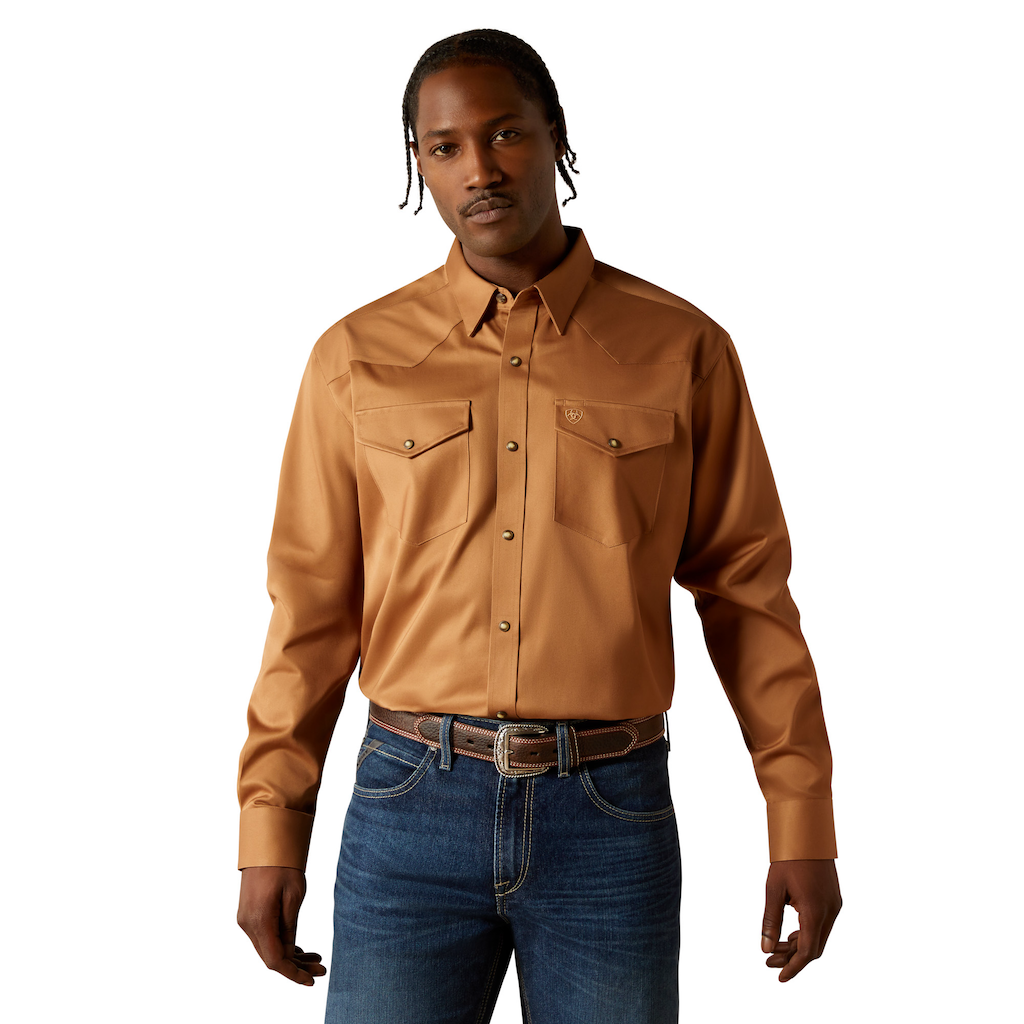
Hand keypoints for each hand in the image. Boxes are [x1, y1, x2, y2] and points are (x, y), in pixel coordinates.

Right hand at [237, 866, 325, 985]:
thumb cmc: (283, 865)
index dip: (293, 973)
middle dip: (296, 966)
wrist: (266, 843)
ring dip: (290, 955)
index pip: (275, 960)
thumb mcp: (294, 896)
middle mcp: (247, 924)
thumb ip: (290, 927)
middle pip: (271, 956)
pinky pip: (265, 936)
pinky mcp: (249, 914)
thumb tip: (291, 952)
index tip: (312, 979)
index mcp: (259, 920)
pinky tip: (299, 947)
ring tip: (315, 957)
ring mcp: (246, 919)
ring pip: (268, 948)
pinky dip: (281, 943)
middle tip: (320, 968)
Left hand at [760, 859, 840, 981]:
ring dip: (798, 945)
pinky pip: (822, 925)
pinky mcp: (834, 900)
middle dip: (791, 958)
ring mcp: (835, 906)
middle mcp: (830, 912)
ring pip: (818, 937)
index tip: (779, 977)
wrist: (808, 833)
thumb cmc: (788, 858)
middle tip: (768, 960)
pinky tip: (789, 935)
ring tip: (774, 947)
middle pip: (813, 948)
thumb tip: (765, 948)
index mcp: (816, 912)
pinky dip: (806, 933)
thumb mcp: (773, 889)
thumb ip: (770, 920)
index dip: (793, 967)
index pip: (807, 952)